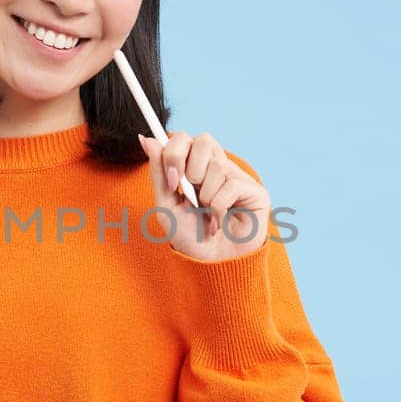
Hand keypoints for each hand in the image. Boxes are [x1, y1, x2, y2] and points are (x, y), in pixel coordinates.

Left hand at [137, 131, 270, 262]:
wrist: (211, 263)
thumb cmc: (189, 236)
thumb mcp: (166, 204)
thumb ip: (159, 172)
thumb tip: (146, 139)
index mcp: (195, 167)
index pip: (185, 138)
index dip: (174, 152)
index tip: (171, 180)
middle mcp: (217, 167)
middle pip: (204, 139)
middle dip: (189, 166)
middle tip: (188, 190)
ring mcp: (237, 177)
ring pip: (217, 166)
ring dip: (204, 196)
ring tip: (207, 214)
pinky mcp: (255, 190)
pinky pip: (230, 186)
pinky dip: (218, 207)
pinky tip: (220, 221)